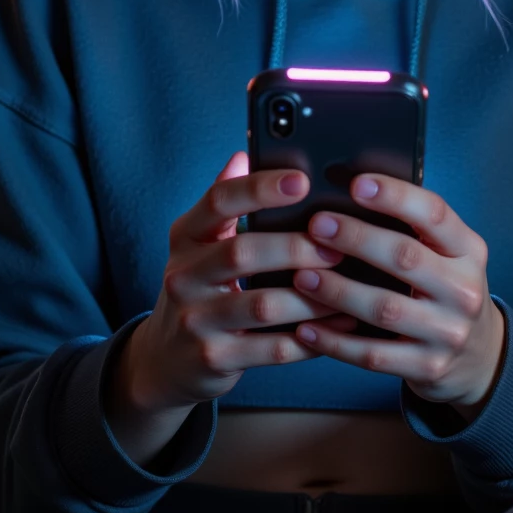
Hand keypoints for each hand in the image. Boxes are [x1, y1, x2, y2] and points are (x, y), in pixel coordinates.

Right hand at [127, 152, 357, 411]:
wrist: (164, 359)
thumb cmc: (199, 288)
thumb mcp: (200, 243)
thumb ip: (224, 201)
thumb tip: (244, 152)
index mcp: (186, 236)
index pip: (219, 201)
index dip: (260, 188)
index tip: (302, 180)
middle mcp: (184, 275)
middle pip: (243, 252)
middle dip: (297, 247)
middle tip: (340, 245)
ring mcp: (196, 320)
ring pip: (263, 305)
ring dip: (312, 297)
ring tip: (348, 286)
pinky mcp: (214, 359)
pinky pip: (273, 348)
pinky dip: (312, 337)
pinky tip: (340, 324)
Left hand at [291, 172, 506, 419]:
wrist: (478, 356)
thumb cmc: (445, 290)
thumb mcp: (448, 256)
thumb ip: (414, 229)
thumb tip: (352, 192)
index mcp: (469, 251)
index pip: (435, 214)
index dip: (395, 196)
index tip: (357, 184)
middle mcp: (464, 290)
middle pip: (405, 257)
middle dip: (356, 238)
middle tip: (317, 226)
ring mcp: (448, 333)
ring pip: (384, 309)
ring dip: (338, 291)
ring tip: (301, 276)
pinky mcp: (428, 367)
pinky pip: (373, 355)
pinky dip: (335, 342)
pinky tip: (306, 329)